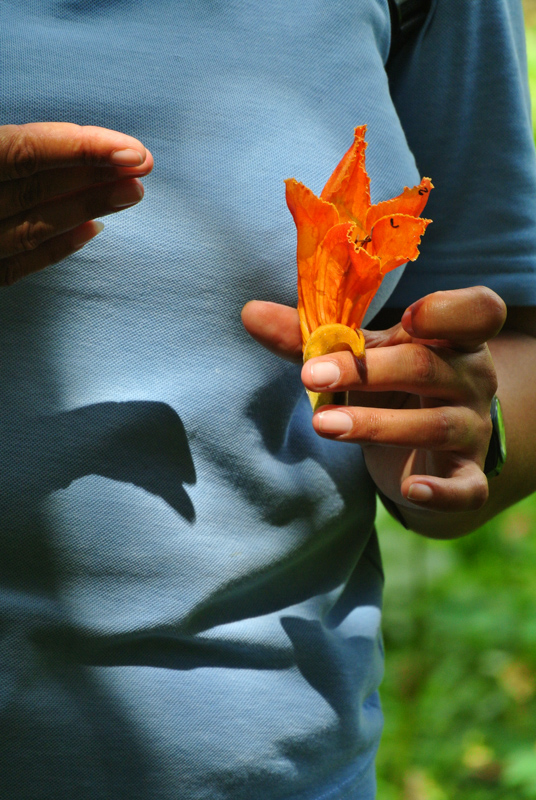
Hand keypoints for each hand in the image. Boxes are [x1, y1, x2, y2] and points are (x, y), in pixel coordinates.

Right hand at [0, 122, 152, 284]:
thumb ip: (12, 143)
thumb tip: (70, 139)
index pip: (28, 153)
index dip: (82, 150)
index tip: (130, 150)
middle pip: (38, 190)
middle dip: (95, 177)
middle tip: (142, 167)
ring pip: (35, 228)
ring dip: (88, 209)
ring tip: (131, 193)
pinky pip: (19, 264)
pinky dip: (58, 247)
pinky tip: (94, 230)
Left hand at [242, 287, 506, 534]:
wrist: (424, 448)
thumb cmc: (391, 385)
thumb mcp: (361, 357)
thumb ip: (310, 337)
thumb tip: (249, 313)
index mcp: (452, 337)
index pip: (477, 312)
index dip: (448, 311)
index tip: (405, 316)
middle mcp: (470, 379)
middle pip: (425, 367)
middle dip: (366, 371)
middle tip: (310, 375)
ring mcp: (470, 429)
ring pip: (433, 425)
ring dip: (376, 425)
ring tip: (322, 424)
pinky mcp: (465, 475)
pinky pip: (466, 487)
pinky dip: (442, 492)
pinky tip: (410, 491)